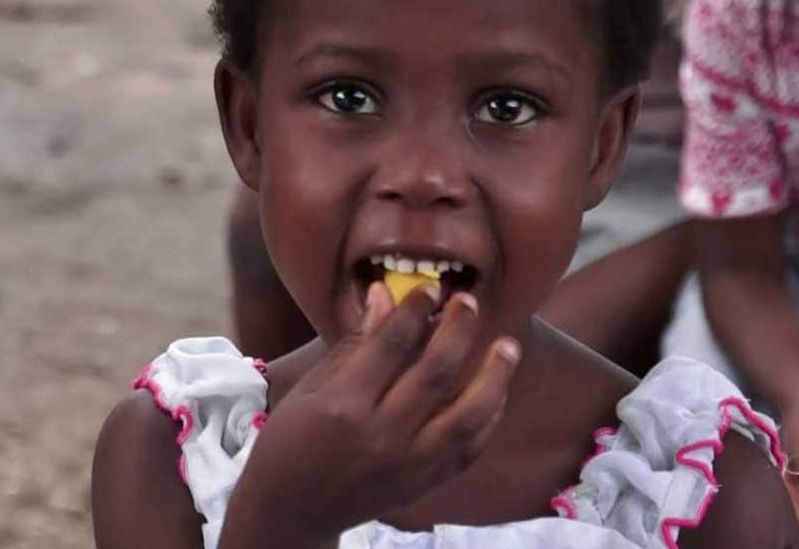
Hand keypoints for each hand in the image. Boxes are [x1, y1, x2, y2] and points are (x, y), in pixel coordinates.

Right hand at [220, 282, 520, 547]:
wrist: (291, 512)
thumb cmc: (290, 441)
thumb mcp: (311, 387)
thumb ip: (354, 344)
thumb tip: (385, 295)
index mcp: (343, 406)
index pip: (391, 345)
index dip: (415, 310)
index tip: (430, 287)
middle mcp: (381, 436)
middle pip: (435, 374)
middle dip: (458, 330)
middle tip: (469, 301)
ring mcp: (407, 465)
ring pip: (466, 416)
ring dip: (493, 377)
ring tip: (508, 346)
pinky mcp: (423, 485)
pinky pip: (468, 450)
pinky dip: (488, 420)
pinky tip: (497, 393)